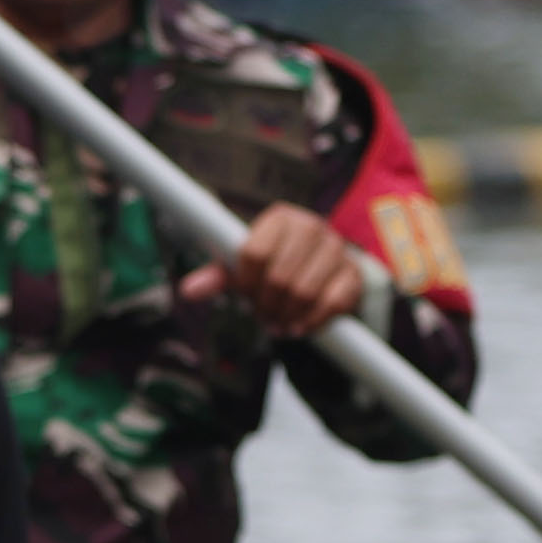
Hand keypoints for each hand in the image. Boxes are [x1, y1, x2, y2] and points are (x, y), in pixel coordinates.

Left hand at [176, 204, 363, 338]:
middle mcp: (311, 226)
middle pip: (278, 276)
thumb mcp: (244, 269)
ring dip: (286, 315)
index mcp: (280, 218)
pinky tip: (300, 324)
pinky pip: (331, 303)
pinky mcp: (353, 274)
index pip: (254, 253)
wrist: (321, 273)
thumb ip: (218, 276)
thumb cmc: (276, 267)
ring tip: (278, 321)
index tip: (246, 293)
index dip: (245, 282)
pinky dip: (311, 321)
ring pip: (303, 292)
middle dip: (265, 304)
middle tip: (262, 314)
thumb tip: (188, 290)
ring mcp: (336, 249)